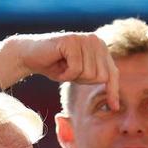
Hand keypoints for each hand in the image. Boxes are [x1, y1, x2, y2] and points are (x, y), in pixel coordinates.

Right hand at [0, 31, 119, 101]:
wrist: (30, 56)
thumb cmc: (57, 67)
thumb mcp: (82, 74)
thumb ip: (98, 77)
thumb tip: (117, 102)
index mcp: (101, 47)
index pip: (112, 73)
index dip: (113, 91)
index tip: (115, 108)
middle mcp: (95, 40)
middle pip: (101, 76)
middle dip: (84, 81)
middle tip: (70, 73)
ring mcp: (84, 39)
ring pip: (89, 73)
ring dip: (73, 77)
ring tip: (64, 67)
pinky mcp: (71, 41)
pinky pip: (76, 69)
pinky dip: (65, 74)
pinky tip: (58, 65)